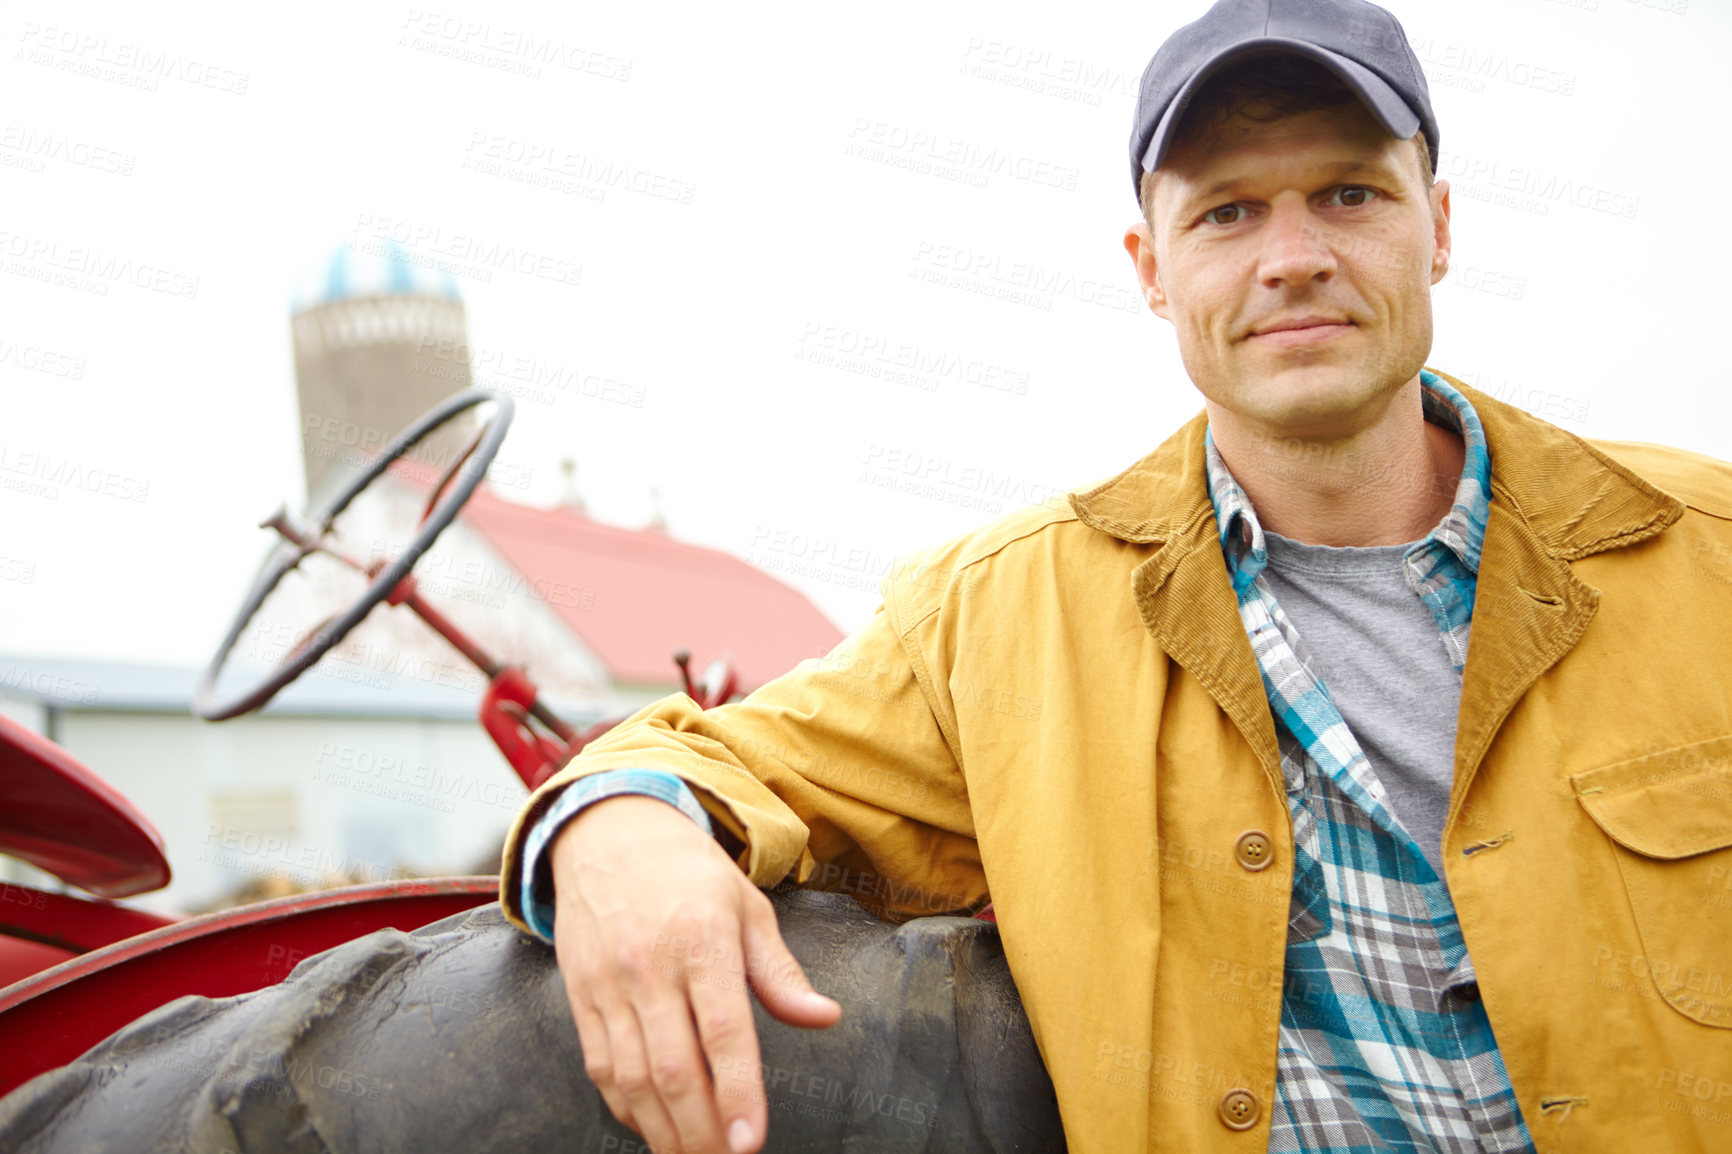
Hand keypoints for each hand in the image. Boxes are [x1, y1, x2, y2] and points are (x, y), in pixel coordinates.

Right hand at [550, 794, 841, 1152]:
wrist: (608, 833)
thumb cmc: (689, 872)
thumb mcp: (748, 906)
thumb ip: (781, 972)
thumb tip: (825, 1017)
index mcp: (703, 940)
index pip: (724, 1031)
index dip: (738, 1093)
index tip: (752, 1142)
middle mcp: (650, 965)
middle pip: (674, 1067)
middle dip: (703, 1130)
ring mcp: (609, 983)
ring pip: (633, 1077)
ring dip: (664, 1130)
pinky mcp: (581, 996)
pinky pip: (602, 1067)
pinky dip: (628, 1107)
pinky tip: (654, 1126)